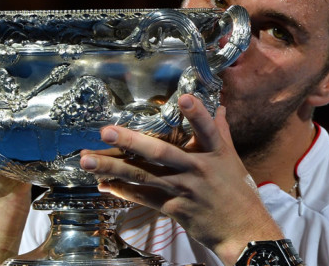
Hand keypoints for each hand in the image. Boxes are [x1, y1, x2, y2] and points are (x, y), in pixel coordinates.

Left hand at [80, 94, 283, 264]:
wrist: (242, 230)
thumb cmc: (237, 191)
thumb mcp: (232, 159)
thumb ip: (221, 131)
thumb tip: (221, 108)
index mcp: (215, 152)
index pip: (207, 129)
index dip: (196, 113)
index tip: (184, 98)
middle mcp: (196, 168)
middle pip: (161, 153)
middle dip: (131, 142)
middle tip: (106, 132)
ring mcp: (183, 189)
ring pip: (143, 176)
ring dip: (113, 168)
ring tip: (87, 161)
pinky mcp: (173, 208)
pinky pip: (143, 197)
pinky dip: (122, 191)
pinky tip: (104, 183)